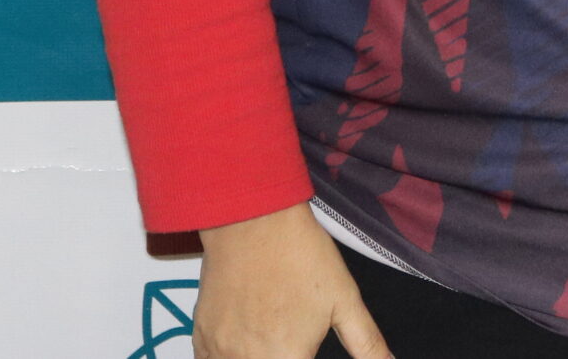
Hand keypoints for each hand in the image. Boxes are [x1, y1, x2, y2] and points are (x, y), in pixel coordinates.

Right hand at [194, 203, 393, 358]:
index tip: (305, 350)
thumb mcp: (345, 300)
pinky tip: (247, 342)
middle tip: (290, 338)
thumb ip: (366, 343)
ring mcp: (220, 353)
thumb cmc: (303, 257)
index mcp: (288, 358)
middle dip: (282, 357)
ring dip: (257, 358)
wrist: (253, 222)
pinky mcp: (201, 339)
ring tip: (272, 333)